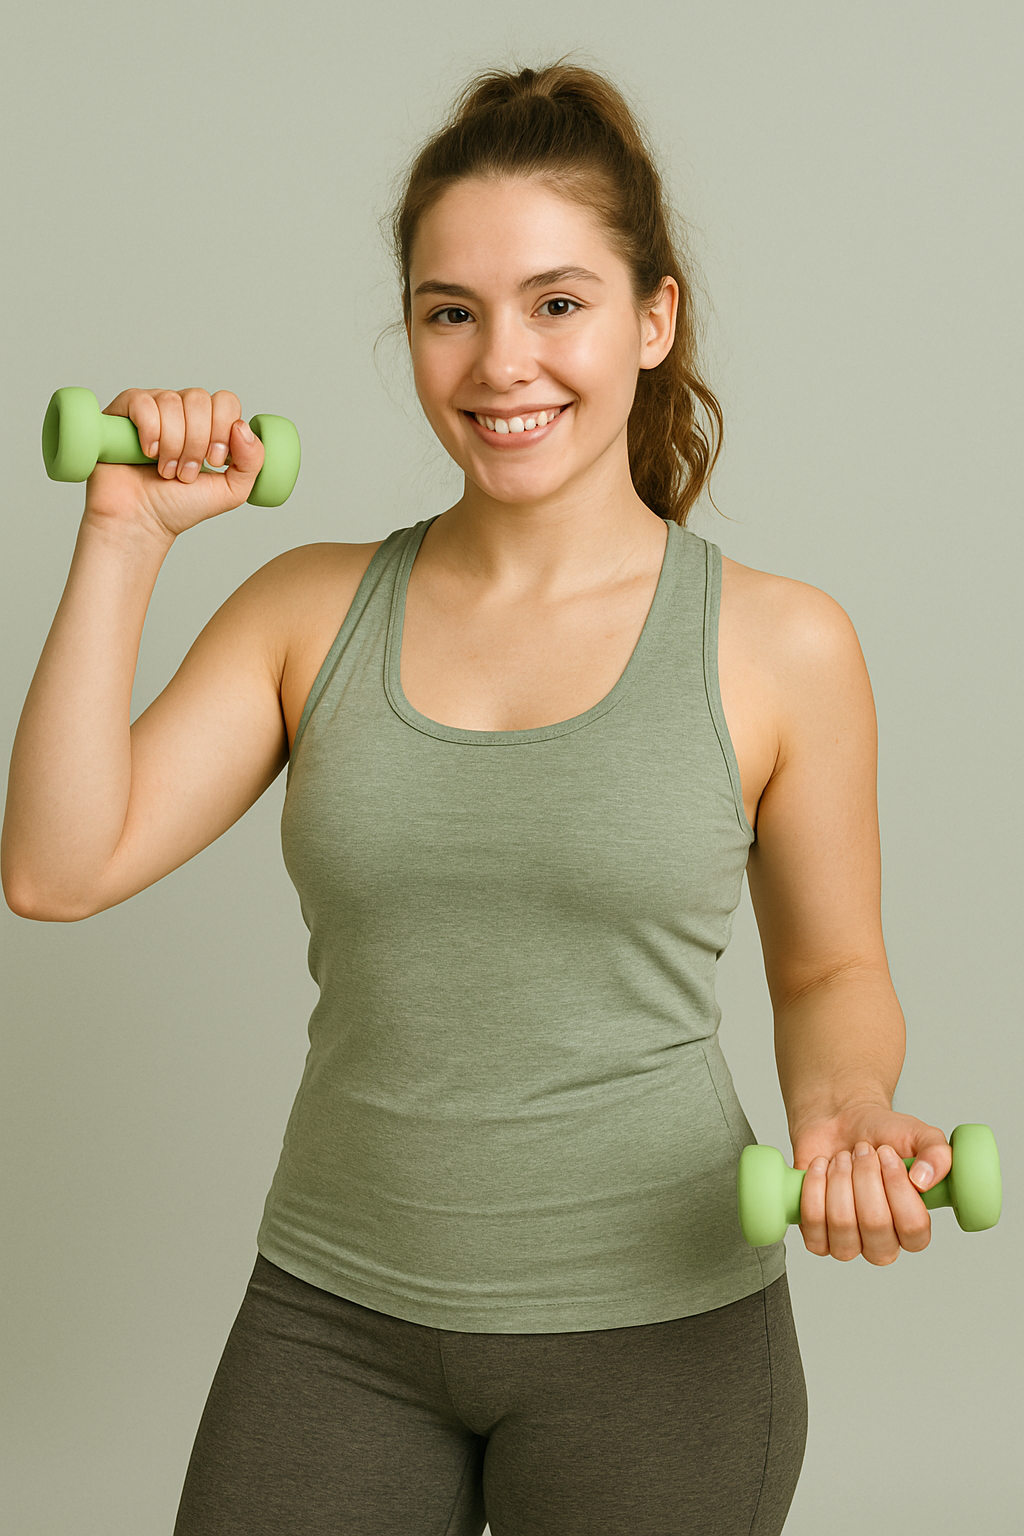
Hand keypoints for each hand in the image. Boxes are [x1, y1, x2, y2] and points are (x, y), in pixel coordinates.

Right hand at [84, 387, 264, 541]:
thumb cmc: (179, 506)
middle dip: (196, 442)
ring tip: (166, 470)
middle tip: (186, 472)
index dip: (222, 430)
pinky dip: (150, 431)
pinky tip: (148, 453)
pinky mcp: (123, 411)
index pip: (225, 401)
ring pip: (172, 401)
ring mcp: (152, 408)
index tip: (213, 462)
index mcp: (208, 424)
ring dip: (173, 444)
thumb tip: (243, 427)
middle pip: (200, 399)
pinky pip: (142, 402)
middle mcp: (181, 411)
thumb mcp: (231, 491)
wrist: (141, 521)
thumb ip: (252, 462)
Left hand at [791, 1104, 951, 1264]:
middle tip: (861, 1151)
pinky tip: (820, 1166)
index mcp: (914, 1227)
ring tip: (842, 1158)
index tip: (886, 1153)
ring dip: (839, 1181)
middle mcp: (882, 1241)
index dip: (897, 1187)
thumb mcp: (919, 1135)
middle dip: (865, 1177)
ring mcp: (847, 1242)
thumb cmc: (882, 1134)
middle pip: (875, 1225)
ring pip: (841, 1225)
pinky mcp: (815, 1235)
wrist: (840, 1121)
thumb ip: (938, 1155)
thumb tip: (924, 1182)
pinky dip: (813, 1187)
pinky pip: (812, 1224)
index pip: (913, 1228)